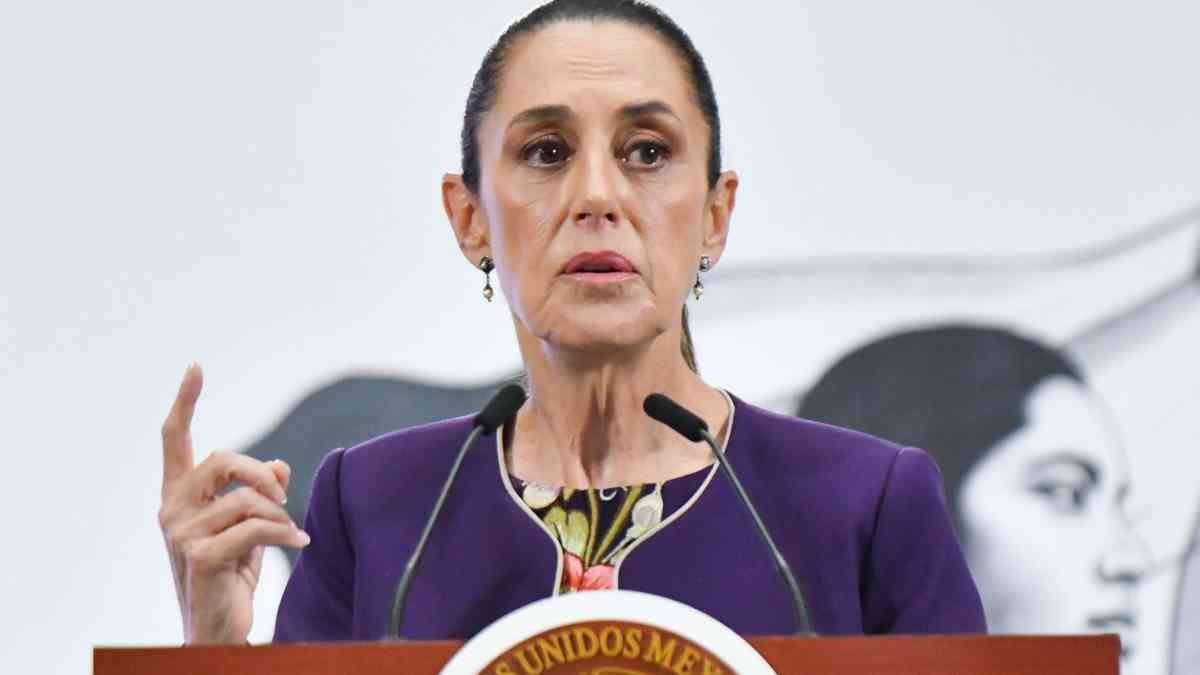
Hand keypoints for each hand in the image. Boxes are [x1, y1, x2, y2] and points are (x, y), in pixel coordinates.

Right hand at [157, 363, 309, 643]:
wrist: (217, 630)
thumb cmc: (231, 574)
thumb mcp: (247, 526)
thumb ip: (257, 492)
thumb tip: (278, 463)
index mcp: (178, 496)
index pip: (175, 441)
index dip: (185, 402)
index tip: (195, 367)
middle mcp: (172, 509)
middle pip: (224, 458)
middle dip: (262, 473)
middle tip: (282, 496)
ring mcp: (181, 533)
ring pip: (247, 497)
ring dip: (278, 513)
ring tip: (287, 532)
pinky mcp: (200, 556)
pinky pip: (257, 527)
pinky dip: (286, 533)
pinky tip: (299, 542)